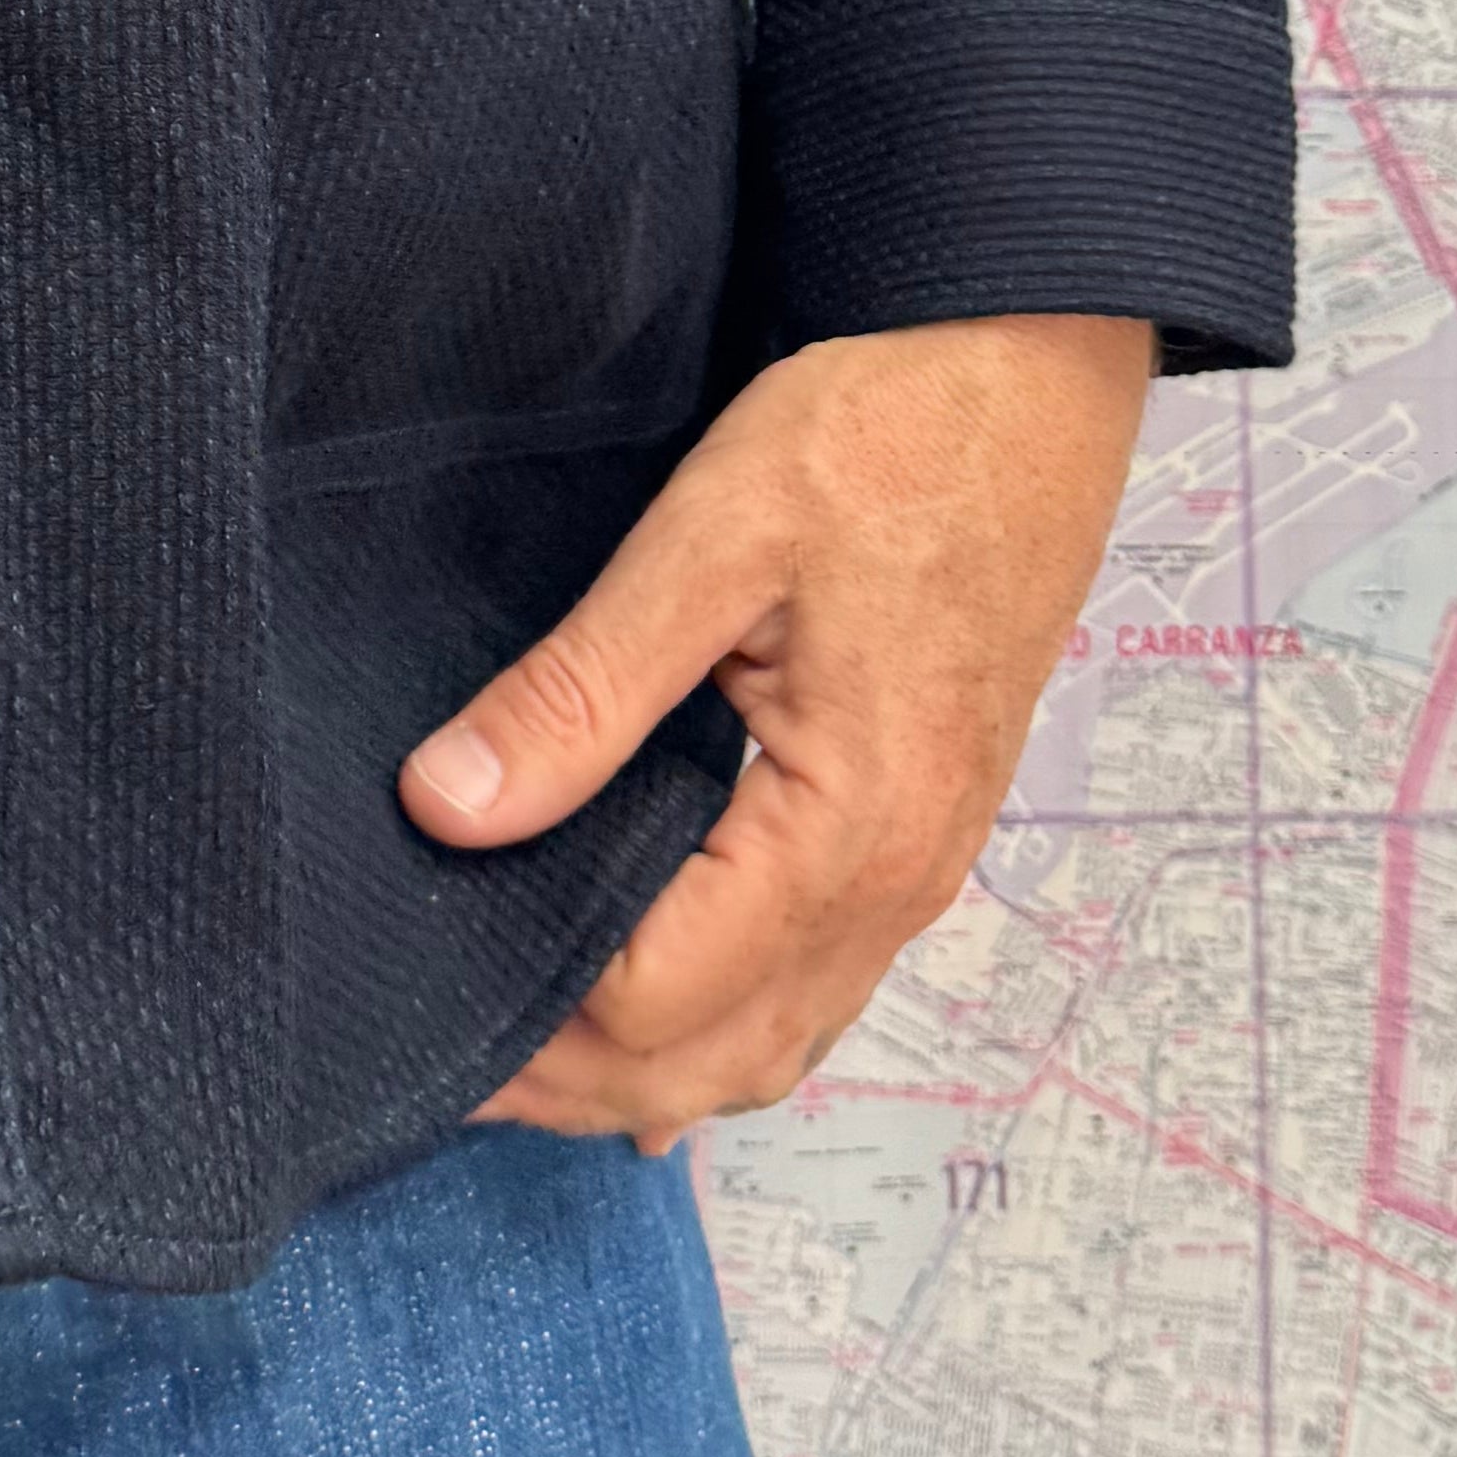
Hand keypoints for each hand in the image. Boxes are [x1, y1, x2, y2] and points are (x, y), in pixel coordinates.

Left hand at [400, 311, 1153, 1150]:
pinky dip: (726, 1035)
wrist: (1036, 372)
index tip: (419, 993)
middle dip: (574, 1084)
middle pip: (713, 1060)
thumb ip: (581, 688)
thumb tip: (448, 806)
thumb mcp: (714, 535)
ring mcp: (923, 868)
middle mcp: (898, 882)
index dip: (527, 1013)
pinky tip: (653, 1030)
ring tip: (522, 1049)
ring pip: (774, 1047)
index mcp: (845, 826)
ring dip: (645, 1075)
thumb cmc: (891, 435)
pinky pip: (821, 990)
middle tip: (441, 1056)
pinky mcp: (926, 833)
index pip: (654, 996)